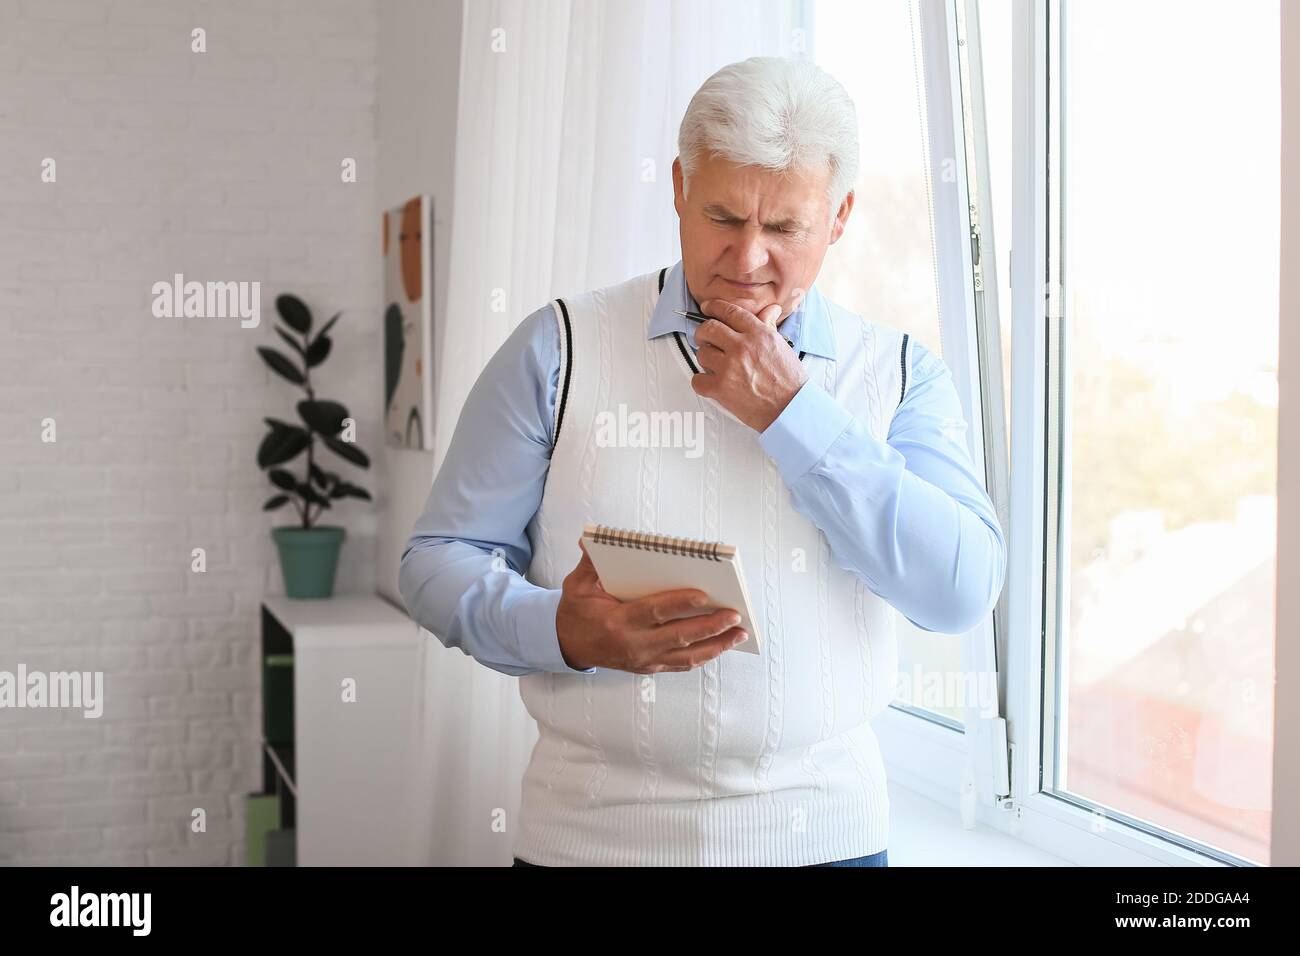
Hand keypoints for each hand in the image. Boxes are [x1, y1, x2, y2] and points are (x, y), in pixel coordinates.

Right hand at [555, 538, 748, 673]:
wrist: (569, 645)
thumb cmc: (578, 611)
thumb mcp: (577, 585)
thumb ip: (590, 564)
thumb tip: (592, 540)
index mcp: (617, 622)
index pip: (654, 612)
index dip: (679, 604)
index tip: (703, 595)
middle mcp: (634, 645)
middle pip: (678, 636)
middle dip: (710, 626)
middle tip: (734, 615)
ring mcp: (644, 660)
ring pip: (686, 656)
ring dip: (716, 645)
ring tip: (739, 633)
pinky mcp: (650, 667)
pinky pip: (682, 664)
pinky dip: (705, 655)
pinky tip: (722, 644)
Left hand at [690, 299, 807, 431]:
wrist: (790, 408)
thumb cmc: (789, 380)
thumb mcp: (781, 346)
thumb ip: (768, 326)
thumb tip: (770, 309)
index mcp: (758, 334)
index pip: (729, 311)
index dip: (713, 307)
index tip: (706, 308)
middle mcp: (742, 347)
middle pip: (708, 328)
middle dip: (702, 332)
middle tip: (704, 338)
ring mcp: (729, 367)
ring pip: (701, 353)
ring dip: (705, 359)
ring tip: (716, 365)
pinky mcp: (721, 388)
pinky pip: (697, 380)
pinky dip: (701, 382)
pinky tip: (711, 383)